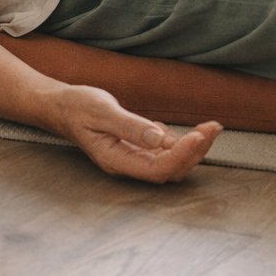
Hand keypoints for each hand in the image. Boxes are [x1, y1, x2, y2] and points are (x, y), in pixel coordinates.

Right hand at [52, 85, 222, 182]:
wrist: (62, 106)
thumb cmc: (77, 107)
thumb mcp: (101, 111)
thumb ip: (130, 126)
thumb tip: (159, 139)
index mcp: (116, 160)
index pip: (157, 168)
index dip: (181, 156)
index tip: (198, 136)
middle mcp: (128, 164)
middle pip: (169, 169)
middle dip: (195, 152)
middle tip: (212, 129)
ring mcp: (134, 157)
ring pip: (171, 161)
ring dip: (194, 147)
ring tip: (212, 128)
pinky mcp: (138, 147)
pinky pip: (166, 151)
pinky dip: (184, 142)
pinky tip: (196, 130)